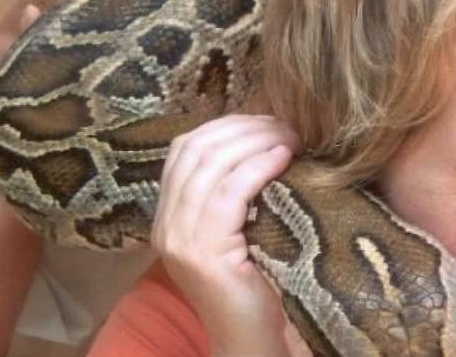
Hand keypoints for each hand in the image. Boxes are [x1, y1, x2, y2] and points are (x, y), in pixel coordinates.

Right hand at [153, 114, 308, 355]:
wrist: (249, 342)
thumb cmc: (255, 286)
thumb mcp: (237, 231)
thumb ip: (232, 192)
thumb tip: (263, 136)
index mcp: (168, 216)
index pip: (184, 149)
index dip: (226, 126)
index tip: (266, 121)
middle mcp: (165, 225)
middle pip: (195, 149)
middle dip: (243, 127)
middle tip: (285, 124)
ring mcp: (179, 239)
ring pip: (210, 165)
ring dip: (254, 141)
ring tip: (289, 137)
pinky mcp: (203, 253)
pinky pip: (228, 194)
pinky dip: (257, 167)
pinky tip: (282, 158)